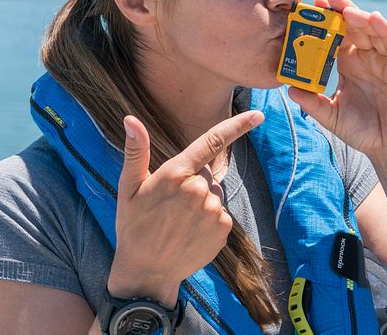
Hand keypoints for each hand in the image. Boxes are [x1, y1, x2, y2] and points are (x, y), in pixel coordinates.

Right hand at [107, 110, 263, 306]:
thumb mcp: (128, 187)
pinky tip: (189, 231)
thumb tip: (131, 119)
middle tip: (169, 204)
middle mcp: (198, 190)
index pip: (212, 142)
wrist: (147, 271)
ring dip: (200, 202)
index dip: (238, 126)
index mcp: (176, 174)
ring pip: (213, 193)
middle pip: (206, 173)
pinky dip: (208, 219)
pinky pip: (220, 213)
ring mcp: (213, 211)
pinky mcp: (223, 229)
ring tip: (178, 220)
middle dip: (192, 181)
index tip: (257, 115)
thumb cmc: (134, 226)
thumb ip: (136, 151)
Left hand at [288, 0, 386, 180]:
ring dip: (360, 17)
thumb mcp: (331, 115)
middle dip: (341, 11)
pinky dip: (385, 31)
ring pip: (374, 33)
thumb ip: (313, 103)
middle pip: (354, 27)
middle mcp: (367, 58)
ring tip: (346, 7)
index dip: (325, 22)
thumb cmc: (361, 130)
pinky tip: (375, 18)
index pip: (336, 36)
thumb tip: (289, 88)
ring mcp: (386, 62)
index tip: (309, 8)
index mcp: (349, 64)